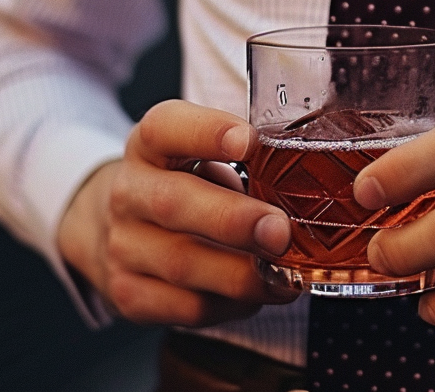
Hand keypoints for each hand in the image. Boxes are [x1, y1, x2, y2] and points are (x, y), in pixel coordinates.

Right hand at [57, 99, 299, 325]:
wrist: (127, 226)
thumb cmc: (190, 180)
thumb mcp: (208, 152)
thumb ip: (248, 156)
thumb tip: (310, 175)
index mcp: (150, 143)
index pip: (166, 126)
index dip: (207, 131)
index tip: (249, 141)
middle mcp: (130, 191)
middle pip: (173, 203)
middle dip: (233, 221)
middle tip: (280, 232)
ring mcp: (124, 245)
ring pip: (181, 263)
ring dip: (241, 274)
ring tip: (286, 275)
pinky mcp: (130, 293)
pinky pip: (185, 307)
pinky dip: (230, 304)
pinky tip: (258, 294)